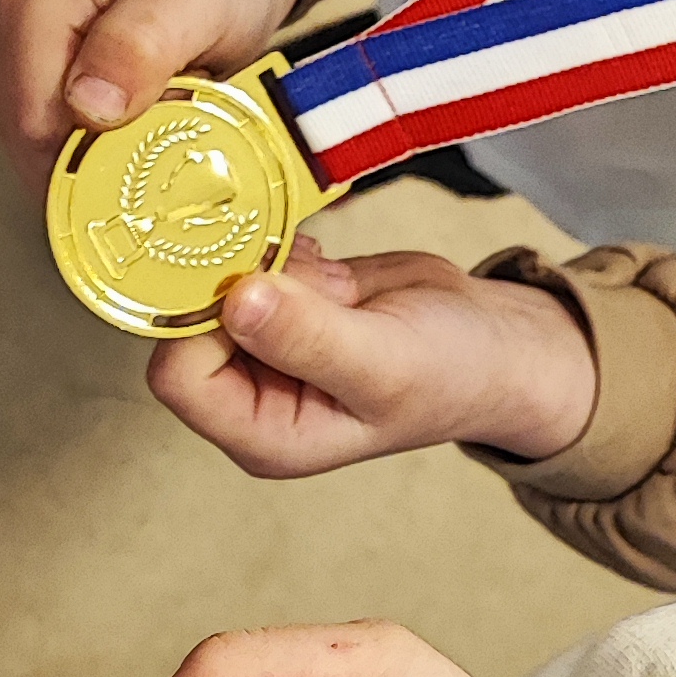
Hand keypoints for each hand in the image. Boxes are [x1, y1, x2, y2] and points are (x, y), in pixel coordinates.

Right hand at [0, 0, 329, 199]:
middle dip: (101, 157)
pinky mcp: (25, 89)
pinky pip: (53, 151)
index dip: (98, 152)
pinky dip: (98, 154)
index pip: (36, 124)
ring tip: (153, 111)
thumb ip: (141, 42)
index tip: (162, 128)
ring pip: (41, 157)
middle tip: (165, 114)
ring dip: (103, 158)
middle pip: (32, 146)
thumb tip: (88, 105)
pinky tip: (134, 122)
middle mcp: (5, 28)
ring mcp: (9, 62)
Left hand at [148, 236, 596, 475]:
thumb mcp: (384, 362)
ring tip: (333, 283)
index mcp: (262, 432)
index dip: (205, 324)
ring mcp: (262, 342)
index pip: (180, 376)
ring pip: (216, 280)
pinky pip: (249, 256)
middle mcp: (249, 391)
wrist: (495, 342)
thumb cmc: (451, 373)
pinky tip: (332, 266)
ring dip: (268, 260)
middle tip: (305, 276)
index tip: (255, 283)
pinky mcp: (281, 298)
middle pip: (187, 322)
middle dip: (239, 284)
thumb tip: (234, 299)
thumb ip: (306, 337)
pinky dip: (285, 245)